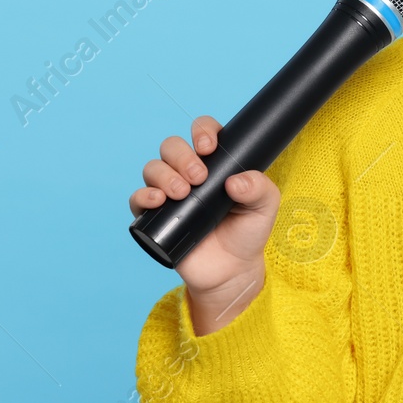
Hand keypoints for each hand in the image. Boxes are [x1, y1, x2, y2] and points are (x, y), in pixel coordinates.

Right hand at [129, 115, 280, 332]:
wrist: (232, 270)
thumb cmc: (247, 232)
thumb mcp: (265, 207)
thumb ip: (259, 188)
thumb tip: (236, 181)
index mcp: (215, 162)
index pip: (202, 132)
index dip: (202, 131)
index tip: (209, 146)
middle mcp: (187, 173)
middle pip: (171, 146)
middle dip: (182, 156)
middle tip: (199, 177)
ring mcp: (169, 193)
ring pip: (153, 168)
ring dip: (164, 174)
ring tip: (183, 193)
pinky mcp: (154, 217)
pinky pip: (137, 198)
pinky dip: (143, 195)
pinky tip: (159, 201)